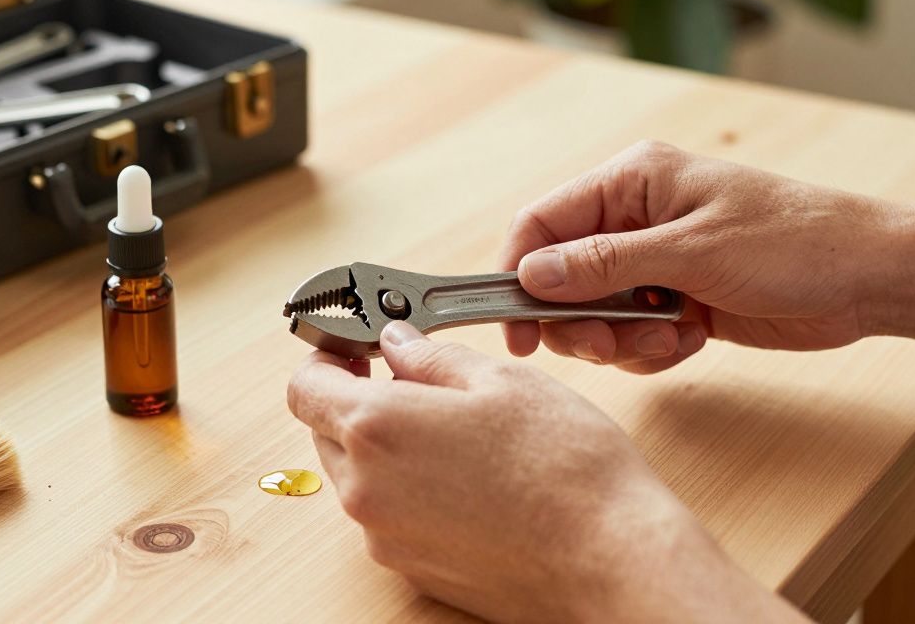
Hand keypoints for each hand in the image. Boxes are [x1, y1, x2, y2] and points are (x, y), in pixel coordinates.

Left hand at [288, 322, 805, 622]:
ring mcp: (385, 536)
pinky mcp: (411, 569)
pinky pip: (388, 516)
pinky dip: (408, 491)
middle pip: (324, 433)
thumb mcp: (501, 380)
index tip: (353, 350)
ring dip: (384, 449)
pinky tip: (467, 480)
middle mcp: (366, 489)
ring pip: (356, 476)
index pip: (304, 386)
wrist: (609, 559)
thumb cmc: (566, 467)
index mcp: (376, 428)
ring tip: (455, 435)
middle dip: (356, 401)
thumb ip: (430, 357)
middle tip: (412, 383)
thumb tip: (397, 345)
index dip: (324, 360)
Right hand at [500, 140, 896, 371]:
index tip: (518, 329)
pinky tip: (690, 340)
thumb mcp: (691, 251)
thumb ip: (604, 263)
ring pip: (594, 312)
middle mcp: (635, 218)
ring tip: (667, 338)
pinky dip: (650, 348)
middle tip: (608, 345)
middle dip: (579, 319)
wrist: (869, 279)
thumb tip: (532, 275)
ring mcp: (655, 261)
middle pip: (561, 277)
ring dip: (620, 338)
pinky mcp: (675, 299)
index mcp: (631, 182)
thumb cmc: (792, 242)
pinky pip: (630, 333)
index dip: (519, 274)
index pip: (542, 224)